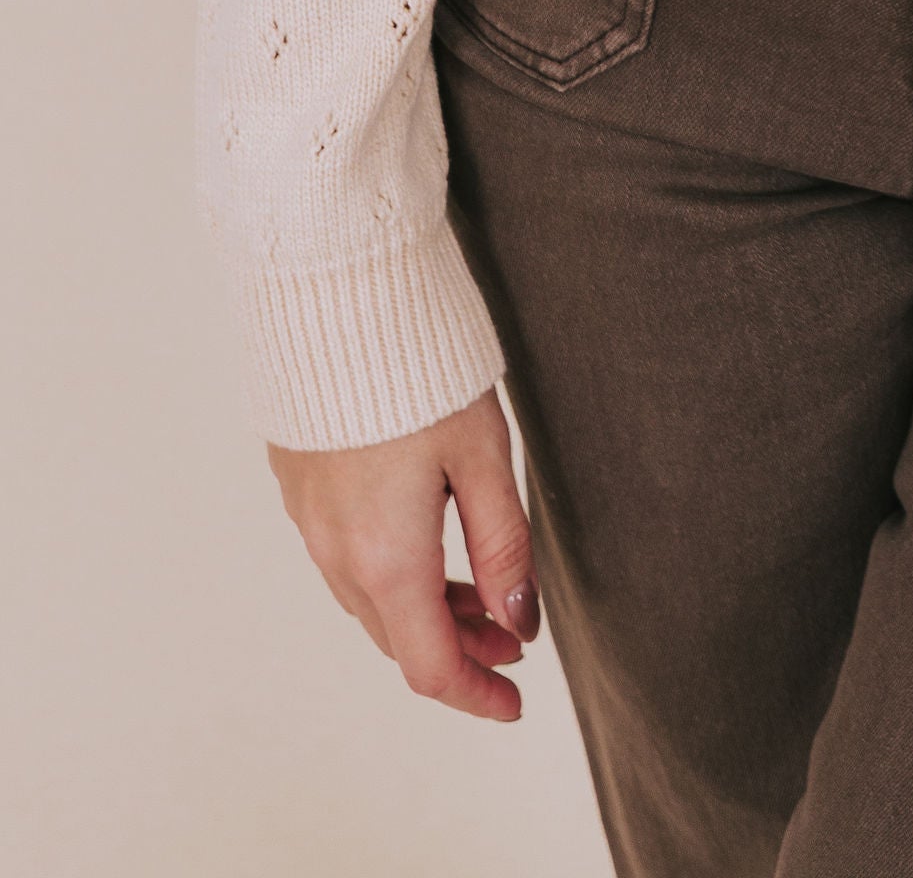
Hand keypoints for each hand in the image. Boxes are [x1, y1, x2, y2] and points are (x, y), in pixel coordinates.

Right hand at [269, 386, 538, 722]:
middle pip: (399, 637)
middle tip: (513, 640)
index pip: (430, 665)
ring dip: (426, 612)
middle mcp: (337, 554)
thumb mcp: (483, 458)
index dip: (476, 694)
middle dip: (460, 650)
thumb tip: (520, 621)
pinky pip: (346, 560)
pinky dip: (392, 575)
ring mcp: (311, 522)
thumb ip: (503, 546)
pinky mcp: (301, 488)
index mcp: (387, 559)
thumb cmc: (420, 373)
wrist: (335, 302)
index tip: (514, 701)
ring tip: (481, 592)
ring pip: (371, 601)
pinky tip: (427, 543)